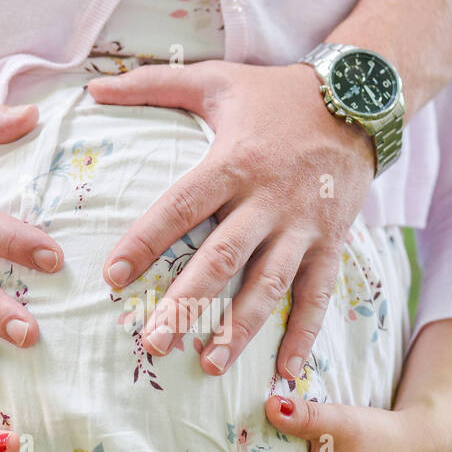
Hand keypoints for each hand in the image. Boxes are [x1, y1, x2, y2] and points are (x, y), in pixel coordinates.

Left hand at [87, 60, 374, 378]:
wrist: (360, 99)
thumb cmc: (276, 94)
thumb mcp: (215, 79)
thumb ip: (152, 83)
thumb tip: (91, 86)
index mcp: (233, 162)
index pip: (180, 207)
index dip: (145, 242)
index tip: (113, 278)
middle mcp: (268, 199)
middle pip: (222, 258)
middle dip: (188, 304)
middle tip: (154, 344)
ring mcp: (303, 226)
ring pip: (269, 285)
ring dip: (240, 328)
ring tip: (210, 366)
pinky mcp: (332, 242)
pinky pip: (319, 294)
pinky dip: (305, 334)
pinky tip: (286, 372)